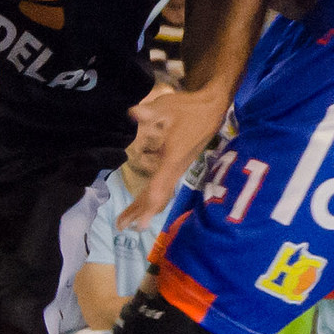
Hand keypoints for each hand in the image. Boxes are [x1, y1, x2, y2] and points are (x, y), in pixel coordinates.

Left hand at [116, 86, 227, 226]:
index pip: (157, 188)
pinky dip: (152, 196)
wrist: (213, 108)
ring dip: (144, 206)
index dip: (147, 207)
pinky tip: (144, 201)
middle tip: (119, 225)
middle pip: (156, 197)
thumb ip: (149, 112)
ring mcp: (178, 168)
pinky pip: (164, 186)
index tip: (139, 226)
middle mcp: (175, 169)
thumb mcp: (167, 106)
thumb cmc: (190, 108)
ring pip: (160, 193)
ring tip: (127, 219)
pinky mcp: (179, 165)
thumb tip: (133, 113)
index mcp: (171, 160)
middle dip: (139, 212)